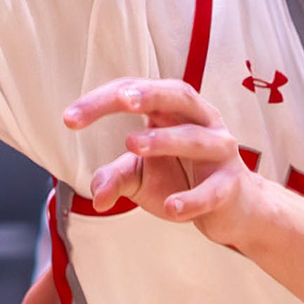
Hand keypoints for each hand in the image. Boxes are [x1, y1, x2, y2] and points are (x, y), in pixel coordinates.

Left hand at [62, 76, 261, 239]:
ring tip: (132, 146)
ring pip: (196, 137)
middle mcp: (201, 121)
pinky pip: (212, 190)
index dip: (103, 101)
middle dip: (149, 95)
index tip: (70, 120)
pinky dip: (192, 199)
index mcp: (174, 111)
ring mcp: (220, 151)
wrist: (234, 210)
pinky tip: (171, 208)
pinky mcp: (231, 185)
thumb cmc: (184, 180)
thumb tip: (97, 196)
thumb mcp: (142, 177)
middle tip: (121, 101)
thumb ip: (116, 178)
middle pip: (177, 95)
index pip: (136, 93)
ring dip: (164, 140)